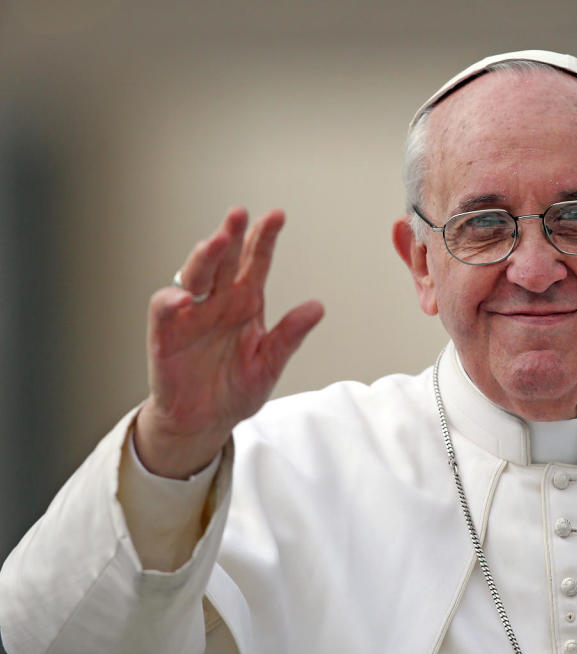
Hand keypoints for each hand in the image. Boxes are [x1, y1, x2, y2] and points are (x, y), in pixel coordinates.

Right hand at [135, 208, 323, 477]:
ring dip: (204, 258)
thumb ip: (290, 336)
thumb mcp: (270, 364)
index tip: (276, 216)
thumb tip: (317, 307)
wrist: (204, 422)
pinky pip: (164, 310)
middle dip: (231, 235)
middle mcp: (218, 301)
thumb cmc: (235, 389)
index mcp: (246, 302)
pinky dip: (171, 301)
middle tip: (240, 214)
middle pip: (225, 260)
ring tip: (215, 242)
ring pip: (195, 275)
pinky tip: (184, 298)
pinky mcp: (165, 335)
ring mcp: (191, 315)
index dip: (264, 239)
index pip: (256, 262)